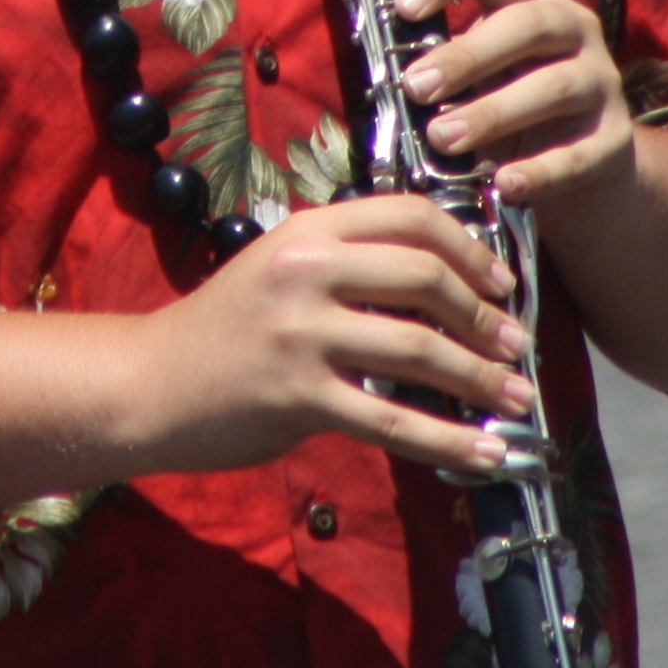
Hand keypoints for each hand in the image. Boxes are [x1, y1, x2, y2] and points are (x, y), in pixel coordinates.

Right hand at [128, 196, 531, 478]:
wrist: (151, 383)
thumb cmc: (224, 330)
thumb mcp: (278, 269)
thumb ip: (346, 265)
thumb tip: (443, 286)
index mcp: (306, 231)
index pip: (408, 216)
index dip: (469, 248)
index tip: (501, 284)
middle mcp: (304, 271)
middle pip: (424, 277)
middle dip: (486, 317)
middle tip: (514, 346)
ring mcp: (300, 334)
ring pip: (419, 350)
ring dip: (482, 379)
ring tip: (516, 398)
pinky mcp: (298, 396)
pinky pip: (393, 420)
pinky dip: (450, 440)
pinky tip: (485, 452)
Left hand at [394, 0, 635, 216]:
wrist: (579, 165)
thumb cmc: (504, 99)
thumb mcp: (472, 69)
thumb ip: (436, 57)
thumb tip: (378, 61)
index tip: (403, 7)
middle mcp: (571, 28)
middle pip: (528, 24)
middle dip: (466, 55)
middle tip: (415, 87)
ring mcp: (600, 81)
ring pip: (555, 86)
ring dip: (493, 113)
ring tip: (442, 137)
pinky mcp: (614, 138)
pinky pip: (580, 153)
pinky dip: (540, 170)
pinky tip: (504, 183)